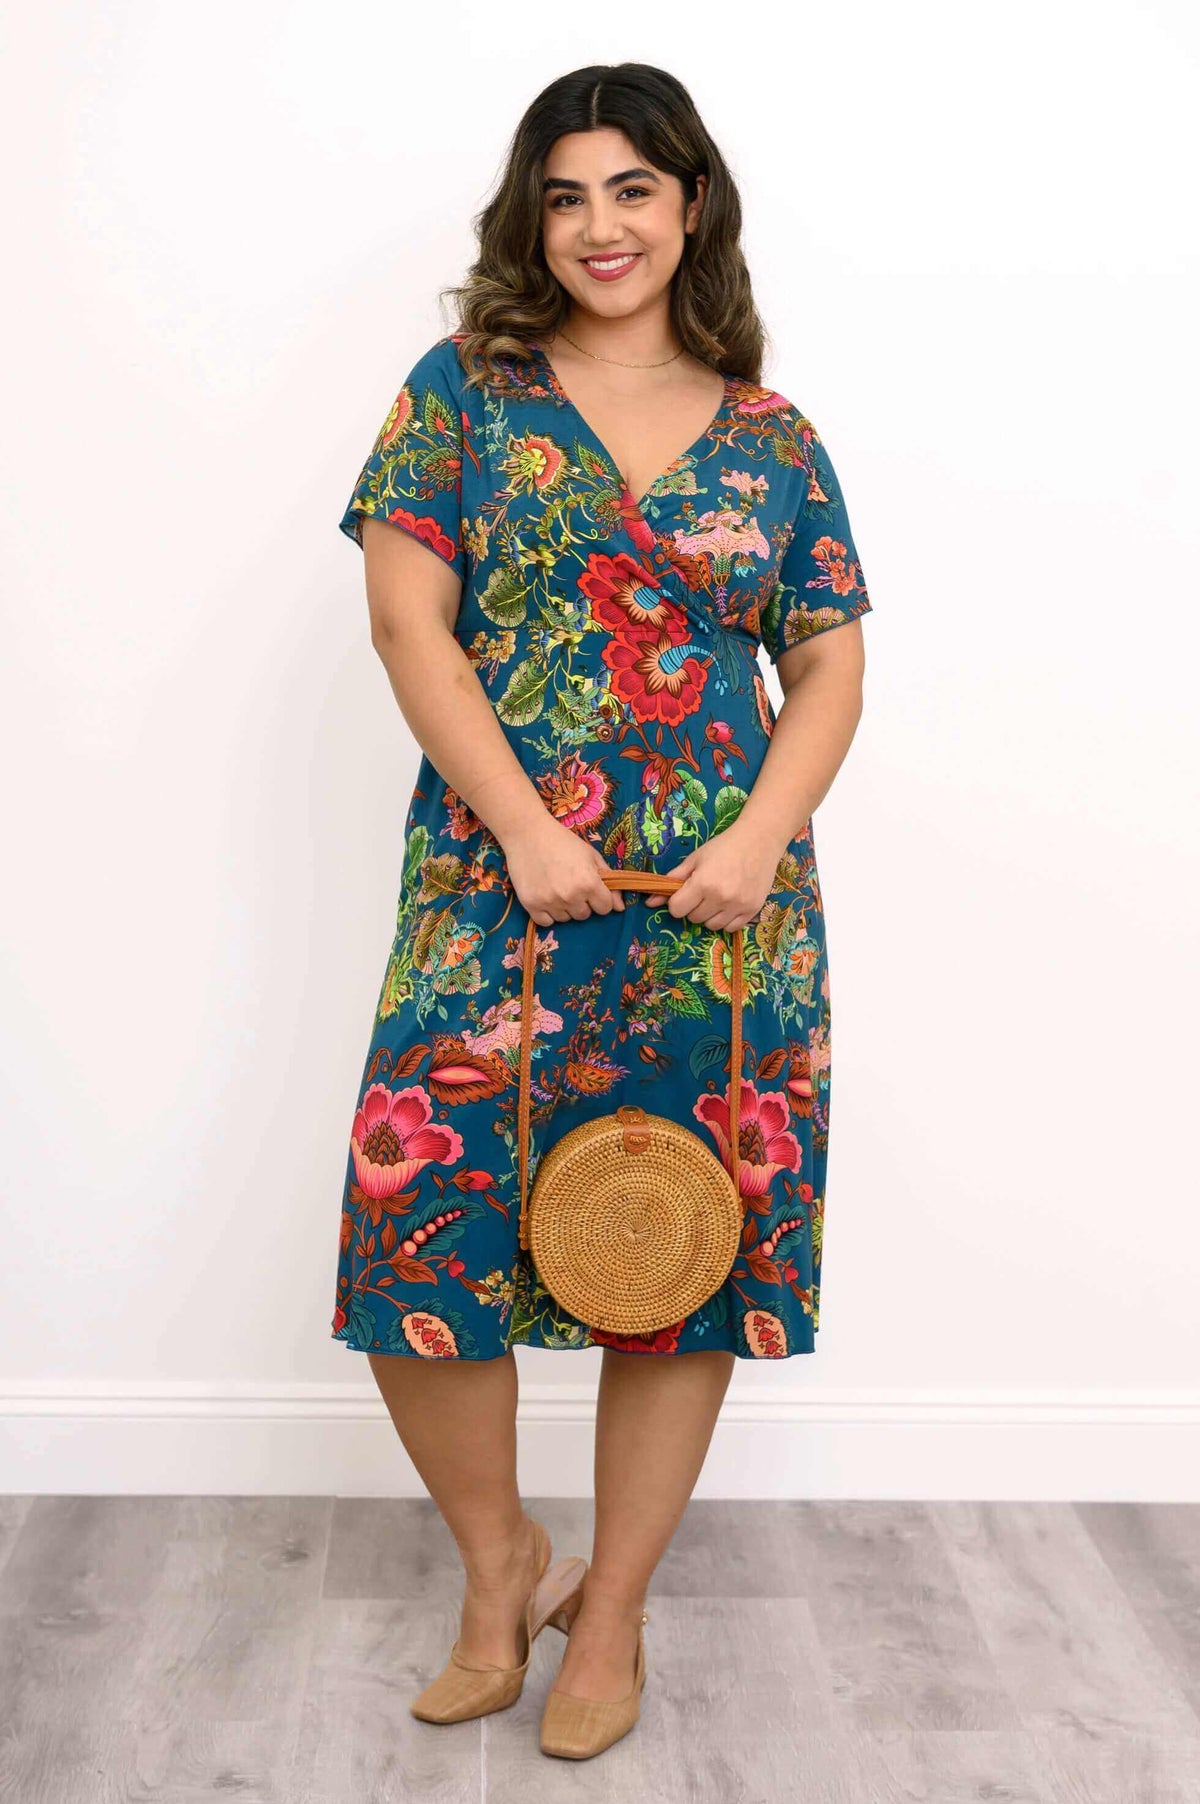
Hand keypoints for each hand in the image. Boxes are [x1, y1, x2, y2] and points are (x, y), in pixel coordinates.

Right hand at [503, 814, 624, 926]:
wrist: (527, 833)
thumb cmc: (563, 842)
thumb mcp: (591, 856)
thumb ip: (609, 881)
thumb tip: (620, 908)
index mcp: (589, 883)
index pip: (605, 908)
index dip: (600, 898)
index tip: (591, 888)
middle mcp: (570, 896)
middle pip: (585, 914)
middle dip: (582, 902)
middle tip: (570, 883)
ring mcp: (549, 902)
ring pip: (566, 918)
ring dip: (564, 907)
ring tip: (556, 886)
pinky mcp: (531, 905)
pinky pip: (546, 922)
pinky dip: (548, 913)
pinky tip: (545, 896)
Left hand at [643, 826, 782, 929]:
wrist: (759, 840)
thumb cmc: (724, 847)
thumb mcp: (695, 859)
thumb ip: (673, 880)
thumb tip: (649, 902)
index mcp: (703, 883)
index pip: (677, 910)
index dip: (677, 902)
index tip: (685, 892)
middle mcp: (720, 898)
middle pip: (694, 918)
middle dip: (694, 907)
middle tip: (704, 890)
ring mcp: (738, 906)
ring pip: (711, 926)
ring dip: (709, 915)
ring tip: (717, 897)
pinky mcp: (752, 910)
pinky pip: (730, 928)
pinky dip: (726, 920)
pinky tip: (729, 904)